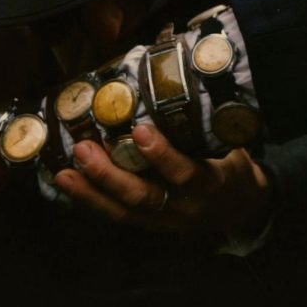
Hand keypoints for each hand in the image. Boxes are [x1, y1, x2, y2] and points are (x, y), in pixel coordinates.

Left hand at [54, 124, 272, 239]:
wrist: (242, 210)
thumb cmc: (234, 168)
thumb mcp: (234, 148)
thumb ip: (211, 126)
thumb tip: (188, 79)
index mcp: (210, 185)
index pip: (185, 173)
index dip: (162, 155)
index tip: (140, 130)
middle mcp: (184, 208)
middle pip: (142, 197)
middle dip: (109, 175)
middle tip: (83, 149)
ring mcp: (165, 222)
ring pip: (123, 212)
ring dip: (91, 192)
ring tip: (64, 173)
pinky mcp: (151, 226)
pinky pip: (118, 217)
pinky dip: (92, 202)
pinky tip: (70, 186)